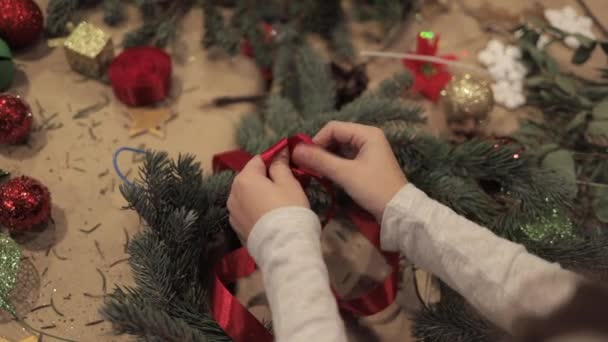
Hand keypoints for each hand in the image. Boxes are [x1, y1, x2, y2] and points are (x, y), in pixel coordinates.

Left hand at [228, 149, 309, 240]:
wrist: (284, 247)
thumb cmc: (288, 209)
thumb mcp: (289, 183)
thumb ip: (281, 165)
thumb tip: (279, 152)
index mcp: (244, 178)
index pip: (258, 160)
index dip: (274, 160)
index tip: (288, 167)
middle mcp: (232, 193)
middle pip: (250, 178)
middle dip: (265, 179)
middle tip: (286, 187)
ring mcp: (232, 213)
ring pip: (247, 196)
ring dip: (259, 196)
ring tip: (278, 205)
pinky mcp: (236, 229)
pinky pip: (247, 212)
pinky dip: (256, 211)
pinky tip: (270, 219)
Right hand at [292, 121, 406, 220]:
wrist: (398, 211)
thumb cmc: (374, 189)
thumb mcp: (345, 174)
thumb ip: (320, 161)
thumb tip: (295, 150)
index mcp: (367, 133)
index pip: (333, 128)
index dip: (317, 140)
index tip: (306, 158)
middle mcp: (368, 138)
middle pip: (336, 137)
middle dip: (321, 150)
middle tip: (307, 166)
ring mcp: (369, 151)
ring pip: (340, 148)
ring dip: (326, 158)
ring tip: (315, 171)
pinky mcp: (367, 164)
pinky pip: (346, 158)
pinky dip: (334, 165)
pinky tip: (326, 175)